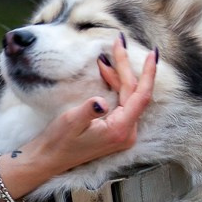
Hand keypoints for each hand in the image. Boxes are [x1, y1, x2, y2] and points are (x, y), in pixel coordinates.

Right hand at [0, 37, 157, 201]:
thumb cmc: (58, 142)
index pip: (141, 96)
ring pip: (128, 96)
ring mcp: (122, 132)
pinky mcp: (115, 130)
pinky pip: (122, 103)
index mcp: (120, 130)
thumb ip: (88, 111)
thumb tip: (101, 101)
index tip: (153, 53)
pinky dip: (114, 85)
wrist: (48, 159)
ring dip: (119, 75)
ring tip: (108, 55)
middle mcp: (127, 133)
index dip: (148, 74)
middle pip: (134, 93)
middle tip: (118, 42)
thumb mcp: (71, 122)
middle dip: (126, 66)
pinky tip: (105, 73)